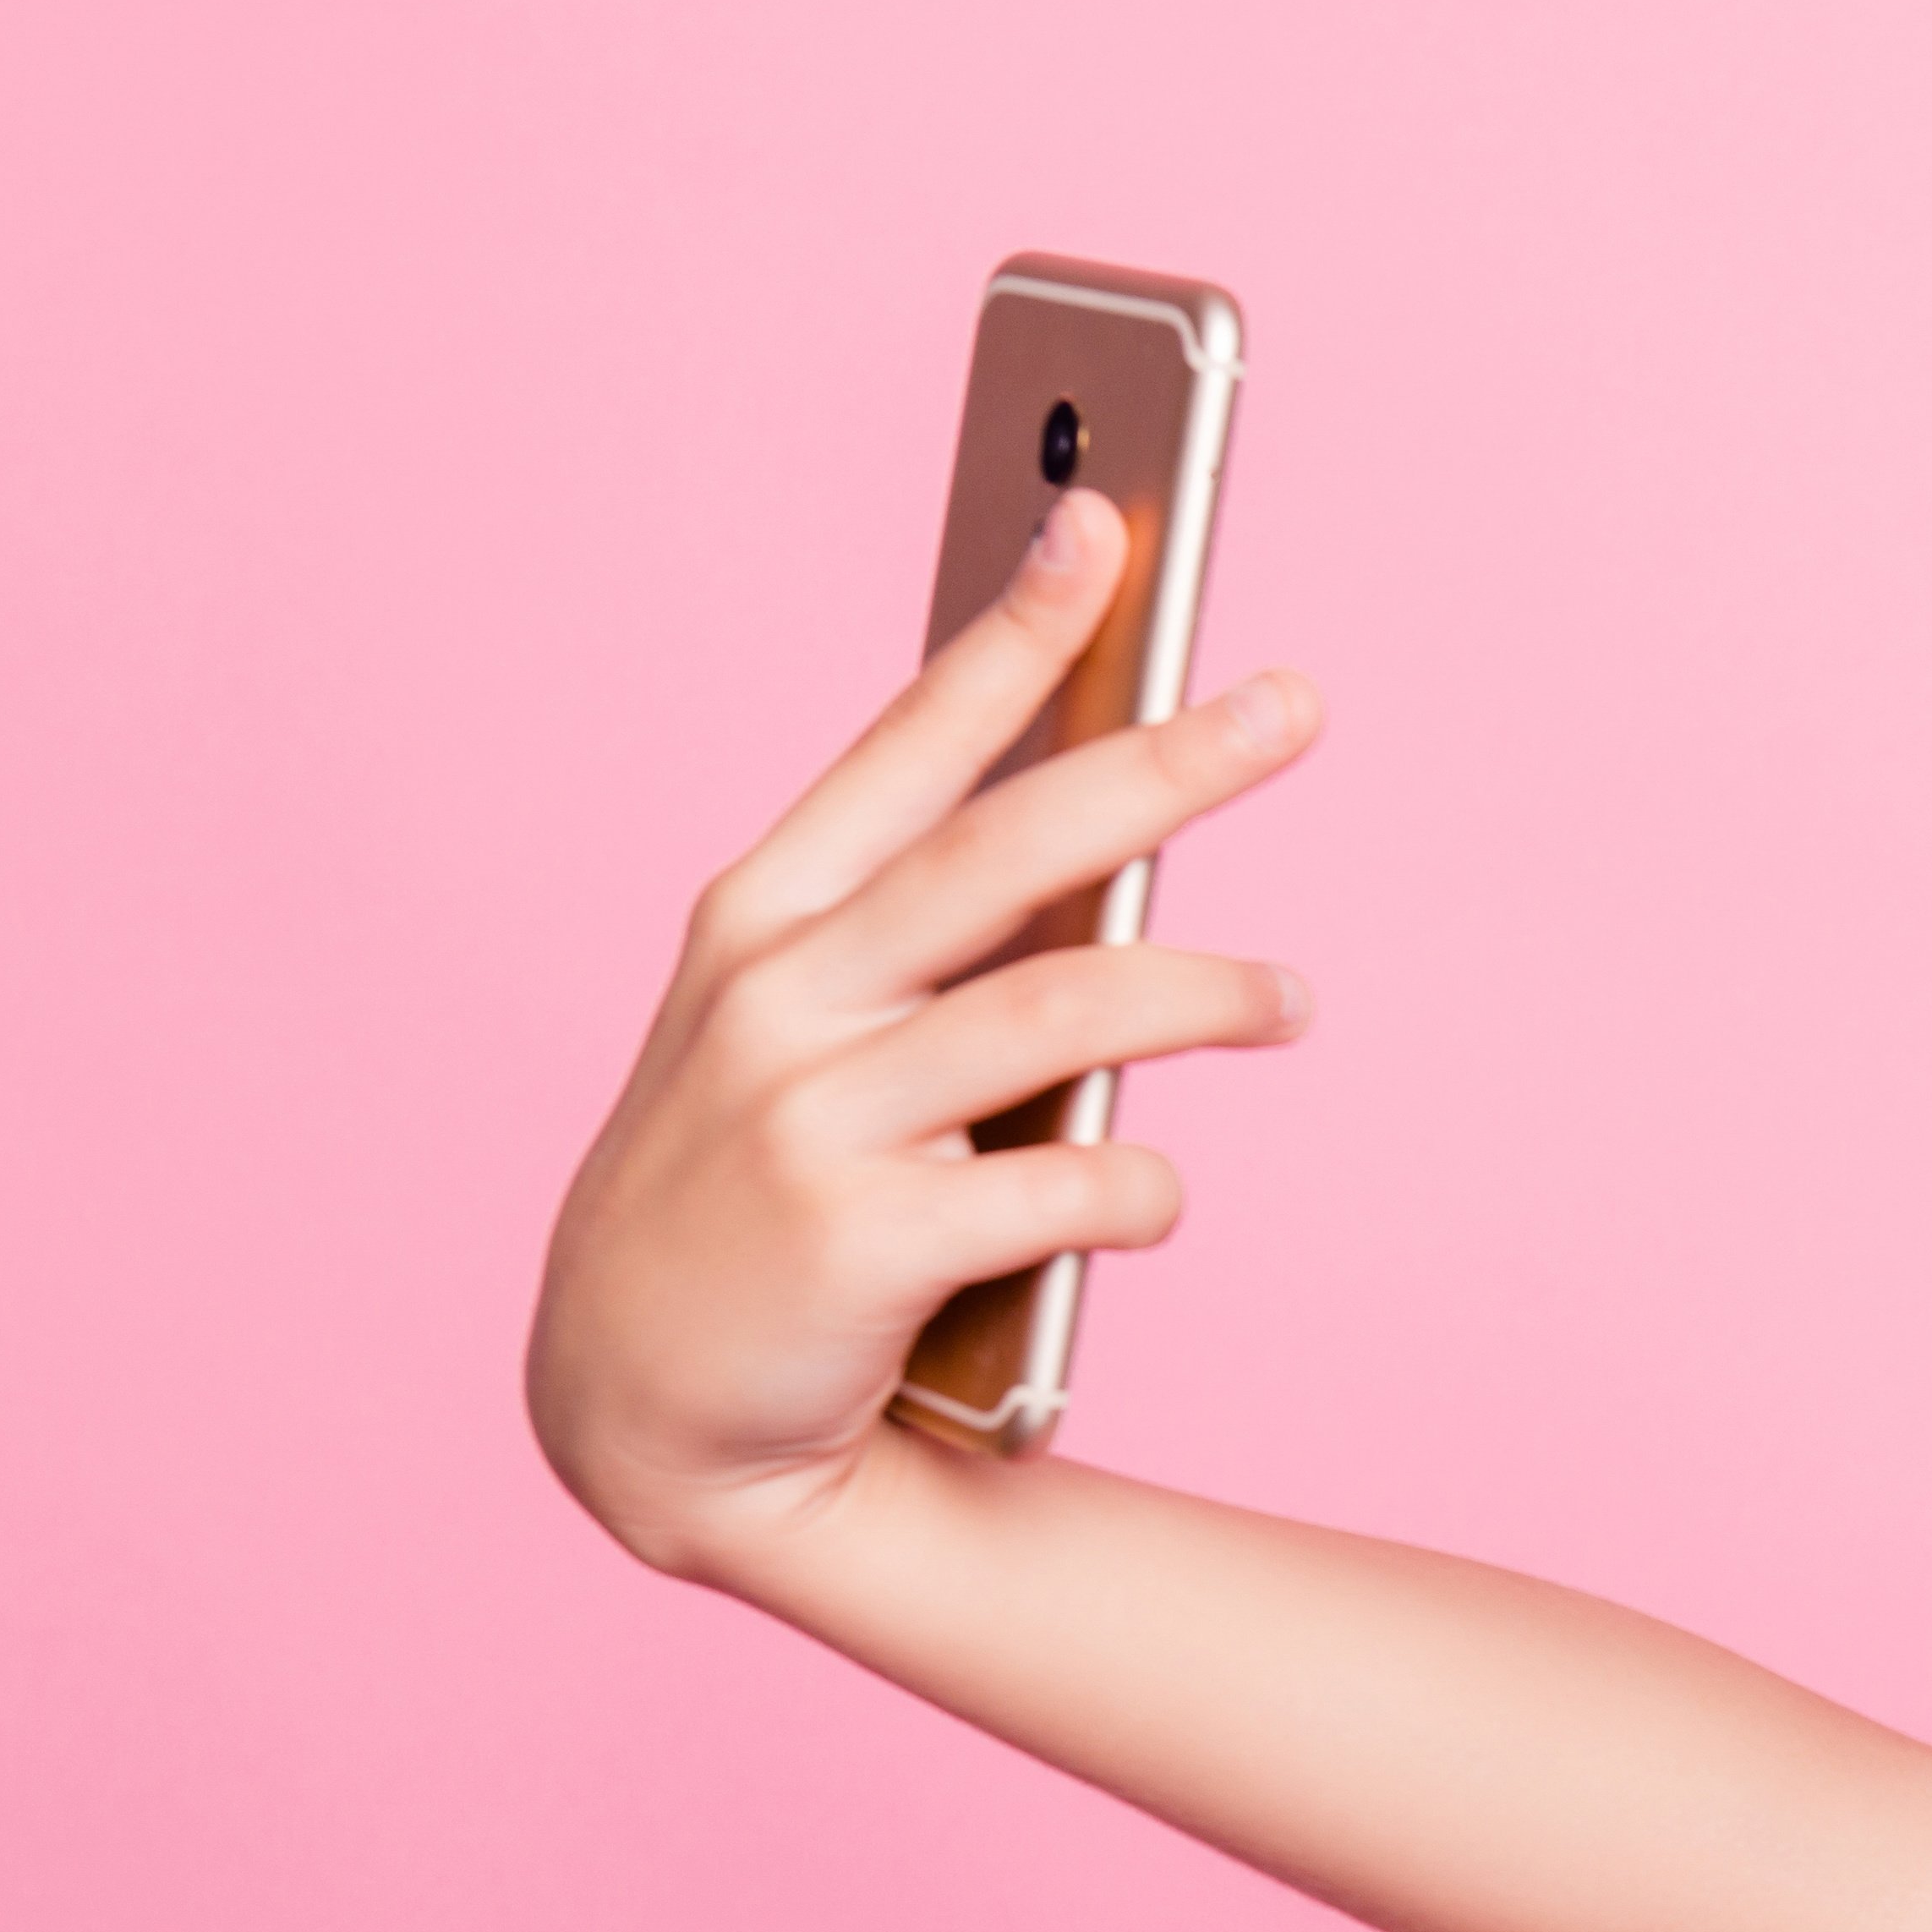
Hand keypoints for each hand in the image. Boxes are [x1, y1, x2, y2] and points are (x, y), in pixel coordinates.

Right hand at [526, 485, 1318, 1579]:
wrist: (642, 1411)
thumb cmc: (755, 1192)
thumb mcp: (798, 1036)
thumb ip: (926, 944)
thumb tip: (1120, 847)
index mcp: (762, 920)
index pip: (907, 744)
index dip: (1009, 631)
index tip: (1100, 519)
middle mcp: (779, 995)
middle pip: (1012, 844)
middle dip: (1163, 763)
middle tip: (1290, 707)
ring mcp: (813, 1116)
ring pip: (1071, 1008)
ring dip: (1209, 997)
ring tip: (1290, 1002)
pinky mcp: (866, 1240)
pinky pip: (1070, 1183)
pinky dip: (1142, 1185)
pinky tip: (1154, 1194)